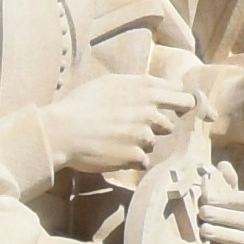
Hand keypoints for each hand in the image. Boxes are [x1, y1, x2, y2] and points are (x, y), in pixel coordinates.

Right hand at [39, 71, 179, 184]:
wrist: (62, 131)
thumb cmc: (80, 104)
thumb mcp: (109, 83)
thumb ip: (137, 85)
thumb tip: (156, 88)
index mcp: (145, 89)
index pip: (182, 95)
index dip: (181, 103)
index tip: (178, 108)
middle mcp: (150, 111)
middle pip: (170, 123)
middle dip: (156, 127)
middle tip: (133, 128)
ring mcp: (144, 135)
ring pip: (153, 142)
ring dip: (140, 143)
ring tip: (116, 140)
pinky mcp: (136, 156)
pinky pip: (142, 160)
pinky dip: (130, 159)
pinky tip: (113, 152)